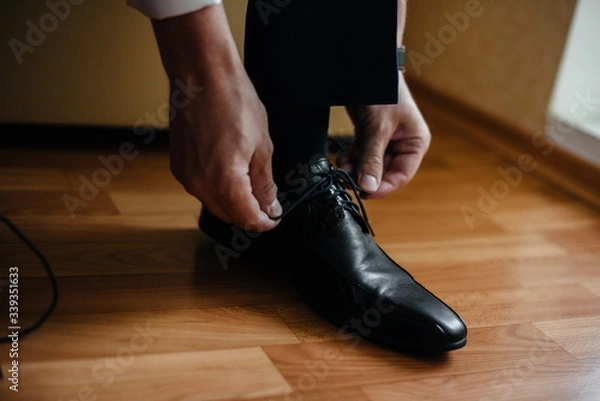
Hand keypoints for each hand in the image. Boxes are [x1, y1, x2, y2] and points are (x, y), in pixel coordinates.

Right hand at [152, 5, 280, 231]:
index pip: (247, 219)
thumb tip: (270, 206)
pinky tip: (229, 170)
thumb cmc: (233, 101)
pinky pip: (200, 188)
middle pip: (228, 216)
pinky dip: (216, 188)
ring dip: (232, 201)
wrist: (201, 74)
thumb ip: (265, 183)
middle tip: (267, 200)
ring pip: (213, 203)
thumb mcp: (262, 146)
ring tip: (249, 180)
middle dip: (249, 214)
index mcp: (225, 181)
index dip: (264, 223)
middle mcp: (200, 184)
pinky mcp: (178, 165)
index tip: (274, 218)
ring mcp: (186, 176)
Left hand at [337, 73, 430, 198]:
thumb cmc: (382, 90)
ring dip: (354, 169)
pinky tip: (341, 160)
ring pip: (369, 165)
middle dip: (363, 176)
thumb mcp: (377, 128)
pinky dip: (351, 159)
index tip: (363, 193)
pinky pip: (361, 154)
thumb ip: (372, 159)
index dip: (382, 187)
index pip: (401, 175)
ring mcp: (385, 140)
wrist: (366, 66)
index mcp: (415, 143)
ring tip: (341, 168)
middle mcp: (403, 144)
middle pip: (383, 172)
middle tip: (345, 179)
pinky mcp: (370, 135)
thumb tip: (368, 187)